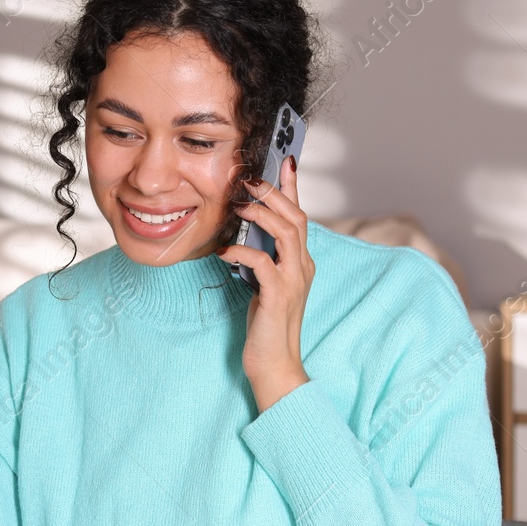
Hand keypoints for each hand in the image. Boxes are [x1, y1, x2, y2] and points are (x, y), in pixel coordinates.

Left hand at [218, 155, 313, 412]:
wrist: (274, 365)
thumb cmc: (265, 327)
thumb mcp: (262, 285)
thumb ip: (260, 259)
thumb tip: (241, 234)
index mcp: (300, 262)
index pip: (299, 216)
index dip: (292, 187)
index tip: (284, 159)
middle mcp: (303, 267)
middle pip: (296, 217)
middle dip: (274, 193)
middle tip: (250, 179)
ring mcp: (294, 281)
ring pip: (286, 233)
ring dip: (261, 215)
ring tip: (238, 207)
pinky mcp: (279, 296)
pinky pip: (263, 263)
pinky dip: (242, 252)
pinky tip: (223, 252)